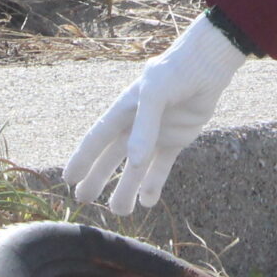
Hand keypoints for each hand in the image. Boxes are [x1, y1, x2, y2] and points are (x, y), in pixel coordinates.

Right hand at [63, 14, 248, 213]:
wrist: (207, 66)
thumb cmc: (175, 74)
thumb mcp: (156, 94)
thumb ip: (145, 127)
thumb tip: (134, 162)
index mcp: (123, 111)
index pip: (97, 139)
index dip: (82, 159)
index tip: (68, 179)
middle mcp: (136, 125)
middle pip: (111, 157)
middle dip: (97, 178)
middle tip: (83, 200)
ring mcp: (156, 134)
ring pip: (135, 167)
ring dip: (126, 187)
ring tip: (120, 211)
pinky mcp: (176, 140)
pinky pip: (161, 167)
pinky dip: (154, 184)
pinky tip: (147, 202)